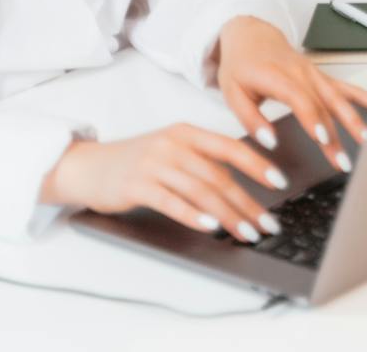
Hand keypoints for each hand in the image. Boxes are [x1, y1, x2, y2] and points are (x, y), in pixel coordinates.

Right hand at [40, 123, 288, 241]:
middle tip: (268, 222)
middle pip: (219, 176)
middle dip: (248, 202)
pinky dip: (194, 215)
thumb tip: (240, 186)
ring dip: (228, 215)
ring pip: (201, 191)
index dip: (257, 164)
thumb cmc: (134, 161)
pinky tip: (210, 226)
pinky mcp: (137, 185)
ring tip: (247, 232)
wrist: (86, 166)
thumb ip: (201, 161)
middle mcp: (173, 145)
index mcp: (186, 133)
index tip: (280, 182)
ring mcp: (154, 164)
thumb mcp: (170, 150)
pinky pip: (172, 202)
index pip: (230, 147)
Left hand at [214, 15, 366, 174]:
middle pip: (322, 104)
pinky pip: (344, 87)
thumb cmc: (241, 64)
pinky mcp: (320, 76)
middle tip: (343, 160)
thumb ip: (251, 119)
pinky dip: (363, 96)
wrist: (251, 34)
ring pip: (337, 97)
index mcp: (276, 76)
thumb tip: (269, 142)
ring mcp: (313, 73)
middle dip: (336, 134)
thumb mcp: (232, 93)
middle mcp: (299, 72)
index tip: (321, 138)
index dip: (312, 118)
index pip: (299, 98)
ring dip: (354, 119)